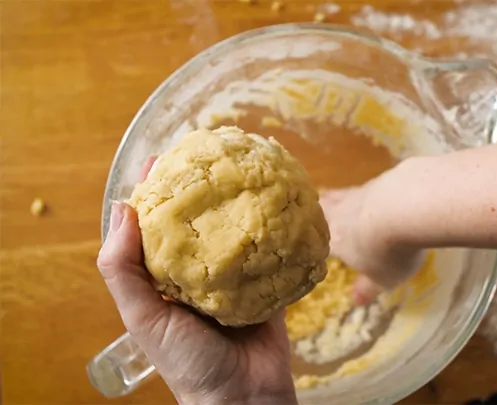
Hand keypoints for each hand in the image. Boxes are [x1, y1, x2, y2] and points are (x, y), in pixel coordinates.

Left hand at [96, 158, 295, 404]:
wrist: (244, 397)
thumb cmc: (189, 364)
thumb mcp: (144, 318)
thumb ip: (124, 271)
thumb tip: (121, 211)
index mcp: (164, 281)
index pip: (154, 227)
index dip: (154, 193)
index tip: (159, 160)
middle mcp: (198, 275)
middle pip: (197, 222)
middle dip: (200, 188)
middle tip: (207, 153)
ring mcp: (234, 279)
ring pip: (234, 232)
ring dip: (237, 202)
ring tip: (244, 169)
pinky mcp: (267, 286)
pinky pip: (270, 252)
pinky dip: (274, 230)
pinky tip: (278, 203)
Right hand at [320, 166, 425, 305]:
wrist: (408, 206)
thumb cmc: (389, 252)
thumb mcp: (383, 278)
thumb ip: (369, 288)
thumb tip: (357, 302)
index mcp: (336, 240)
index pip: (317, 241)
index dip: (310, 242)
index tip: (303, 241)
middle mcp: (342, 214)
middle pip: (323, 211)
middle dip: (317, 213)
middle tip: (310, 209)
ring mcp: (361, 193)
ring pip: (342, 194)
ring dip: (336, 196)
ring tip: (329, 194)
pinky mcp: (382, 178)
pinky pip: (368, 186)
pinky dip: (367, 190)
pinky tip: (375, 190)